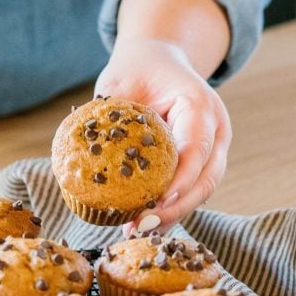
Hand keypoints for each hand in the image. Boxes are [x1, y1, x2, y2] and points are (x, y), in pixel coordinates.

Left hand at [95, 37, 231, 234]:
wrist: (159, 64)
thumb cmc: (137, 71)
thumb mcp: (119, 83)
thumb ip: (107, 116)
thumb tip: (79, 156)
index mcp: (200, 105)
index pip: (196, 148)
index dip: (179, 180)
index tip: (156, 203)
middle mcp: (215, 129)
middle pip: (207, 178)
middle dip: (177, 208)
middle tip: (142, 225)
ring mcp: (213, 148)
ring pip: (202, 190)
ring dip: (173, 215)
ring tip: (138, 230)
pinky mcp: (202, 164)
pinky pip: (190, 191)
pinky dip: (169, 210)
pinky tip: (143, 225)